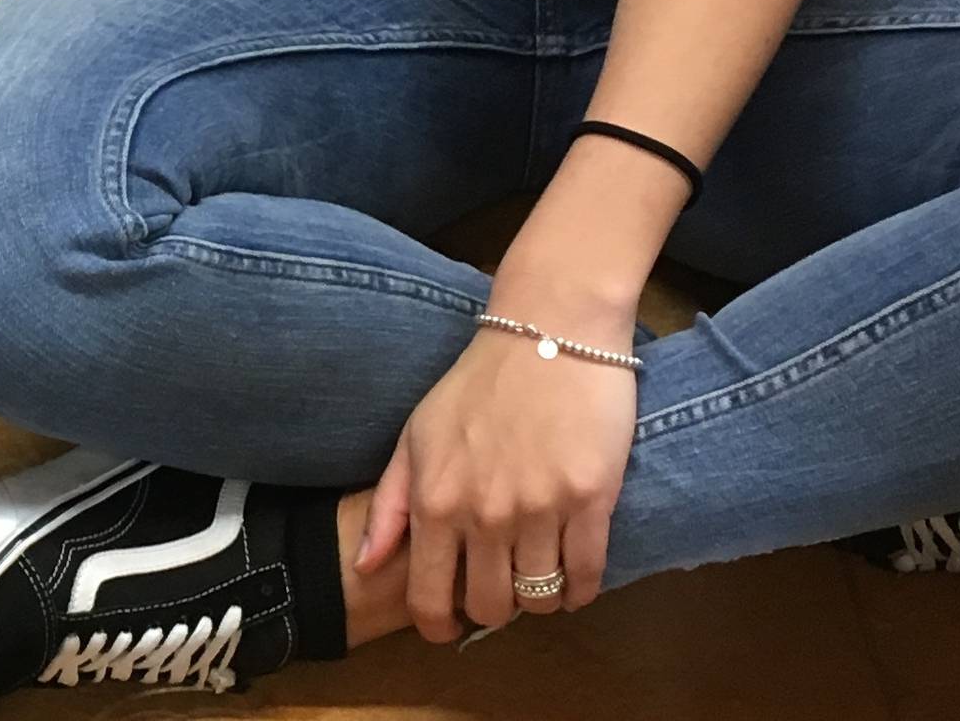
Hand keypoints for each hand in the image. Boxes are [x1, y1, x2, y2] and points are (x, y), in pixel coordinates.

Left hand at [357, 275, 637, 640]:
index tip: (449, 626)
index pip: (429, 597)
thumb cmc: (477, 385)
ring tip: (539, 577)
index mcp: (436, 502)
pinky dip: (581, 588)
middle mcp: (485, 513)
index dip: (438, 625)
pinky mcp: (593, 499)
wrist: (549, 333)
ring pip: (541, 598)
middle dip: (493, 610)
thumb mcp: (415, 438)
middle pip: (491, 607)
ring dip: (540, 599)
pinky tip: (574, 576)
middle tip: (501, 588)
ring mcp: (540, 508)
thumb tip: (367, 565)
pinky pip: (588, 574)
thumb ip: (390, 506)